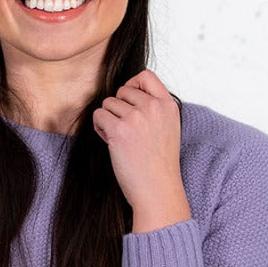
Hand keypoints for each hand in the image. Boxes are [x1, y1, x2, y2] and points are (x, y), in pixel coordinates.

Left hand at [92, 70, 190, 229]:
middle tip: (124, 130)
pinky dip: (99, 128)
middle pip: (122, 91)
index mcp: (168, 106)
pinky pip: (98, 115)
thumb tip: (128, 94)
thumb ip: (154, 109)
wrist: (157, 190)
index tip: (129, 101)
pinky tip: (109, 142)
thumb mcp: (168, 128)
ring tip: (119, 139)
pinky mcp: (120, 131)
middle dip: (118, 108)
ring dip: (108, 119)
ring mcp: (137, 118)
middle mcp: (153, 108)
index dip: (132, 85)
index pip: (145, 76)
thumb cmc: (159, 165)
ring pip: (108, 103)